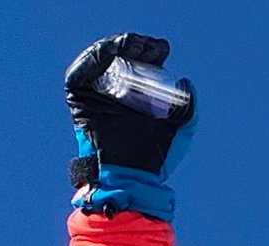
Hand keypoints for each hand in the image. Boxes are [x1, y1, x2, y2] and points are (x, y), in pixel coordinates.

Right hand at [64, 34, 195, 218]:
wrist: (133, 176)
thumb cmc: (155, 158)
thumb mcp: (181, 128)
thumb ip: (189, 106)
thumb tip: (186, 81)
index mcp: (137, 96)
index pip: (142, 64)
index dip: (150, 51)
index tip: (162, 48)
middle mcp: (115, 91)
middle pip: (122, 58)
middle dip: (136, 46)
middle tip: (150, 47)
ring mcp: (96, 93)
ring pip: (103, 59)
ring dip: (118, 46)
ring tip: (135, 45)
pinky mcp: (79, 97)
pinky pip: (82, 70)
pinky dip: (96, 56)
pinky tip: (114, 50)